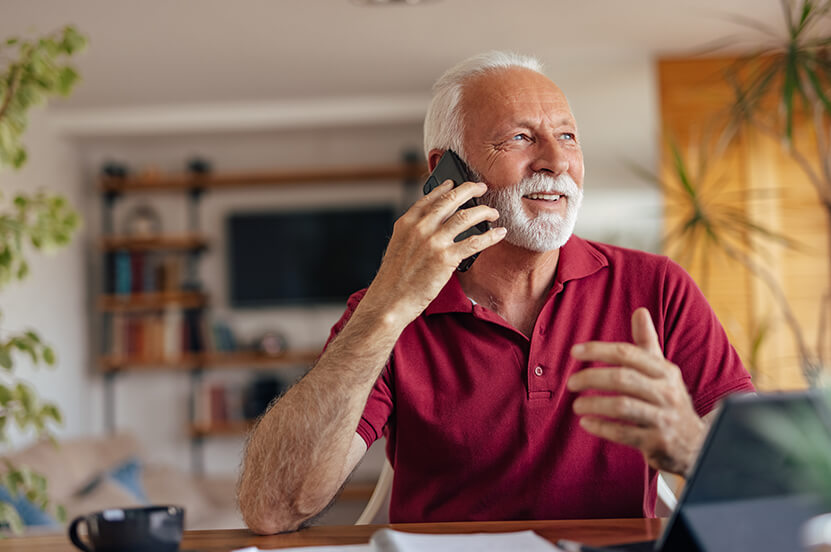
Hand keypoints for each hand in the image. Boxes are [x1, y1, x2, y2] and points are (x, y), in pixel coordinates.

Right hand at [360, 180, 505, 328]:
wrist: (390, 299)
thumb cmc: (394, 278)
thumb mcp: (399, 246)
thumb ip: (415, 232)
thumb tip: (437, 224)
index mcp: (407, 223)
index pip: (429, 197)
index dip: (445, 188)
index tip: (455, 182)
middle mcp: (421, 228)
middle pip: (451, 200)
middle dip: (470, 190)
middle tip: (481, 188)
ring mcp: (434, 242)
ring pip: (466, 217)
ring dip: (483, 212)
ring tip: (492, 212)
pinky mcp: (446, 258)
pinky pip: (474, 242)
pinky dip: (490, 236)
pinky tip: (499, 233)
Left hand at [566, 307, 704, 475]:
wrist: (698, 443)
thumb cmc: (670, 400)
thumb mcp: (663, 371)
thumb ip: (648, 343)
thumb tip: (640, 310)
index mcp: (665, 371)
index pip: (628, 354)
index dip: (599, 350)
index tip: (574, 351)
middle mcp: (666, 392)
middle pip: (623, 378)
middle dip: (592, 377)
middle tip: (571, 382)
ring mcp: (663, 418)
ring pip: (622, 406)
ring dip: (594, 404)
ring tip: (576, 404)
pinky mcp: (658, 441)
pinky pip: (624, 432)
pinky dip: (602, 427)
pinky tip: (586, 423)